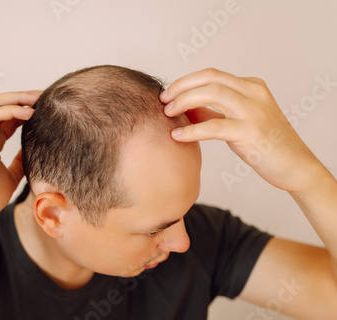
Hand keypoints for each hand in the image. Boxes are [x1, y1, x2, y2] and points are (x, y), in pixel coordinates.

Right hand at [0, 91, 40, 223]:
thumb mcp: (11, 177)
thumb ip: (19, 163)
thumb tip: (32, 154)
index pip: (9, 116)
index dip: (26, 108)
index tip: (47, 107)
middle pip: (1, 104)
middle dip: (23, 97)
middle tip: (44, 96)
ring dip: (17, 98)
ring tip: (37, 98)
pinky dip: (11, 110)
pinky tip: (28, 113)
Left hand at [160, 68, 322, 192]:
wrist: (296, 167)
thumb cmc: (264, 145)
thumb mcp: (237, 122)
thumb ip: (213, 113)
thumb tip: (184, 108)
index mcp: (251, 87)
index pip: (211, 75)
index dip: (185, 82)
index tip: (167, 94)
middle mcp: (254, 93)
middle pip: (209, 78)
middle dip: (181, 87)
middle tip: (163, 102)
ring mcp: (254, 111)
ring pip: (213, 93)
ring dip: (184, 101)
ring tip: (168, 114)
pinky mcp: (251, 132)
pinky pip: (215, 126)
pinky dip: (192, 129)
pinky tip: (177, 136)